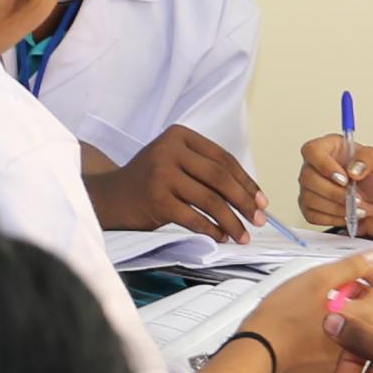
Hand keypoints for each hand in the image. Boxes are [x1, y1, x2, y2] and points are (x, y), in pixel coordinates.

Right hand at [91, 125, 268, 242]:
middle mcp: (169, 150)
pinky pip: (194, 217)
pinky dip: (212, 229)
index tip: (262, 201)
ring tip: (243, 235)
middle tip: (259, 220)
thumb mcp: (174, 161)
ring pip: (210, 200)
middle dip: (244, 202)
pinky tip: (221, 237)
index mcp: (179, 136)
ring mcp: (161, 174)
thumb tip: (251, 195)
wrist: (111, 197)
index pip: (223, 158)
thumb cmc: (150, 181)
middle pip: (220, 178)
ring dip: (232, 221)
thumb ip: (205, 169)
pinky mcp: (157, 199)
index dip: (246, 181)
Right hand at [243, 256, 372, 372]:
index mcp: (365, 318)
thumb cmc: (281, 318)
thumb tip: (371, 257)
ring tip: (327, 303)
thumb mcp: (316, 278)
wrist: (258, 353)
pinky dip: (344, 330)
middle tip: (341, 285)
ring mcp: (350, 357)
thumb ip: (350, 265)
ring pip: (369, 329)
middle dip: (368, 293)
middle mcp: (364, 343)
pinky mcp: (334, 367)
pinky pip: (351, 345)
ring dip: (357, 311)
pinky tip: (317, 323)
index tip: (358, 270)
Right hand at [296, 135, 372, 231]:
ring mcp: (311, 187)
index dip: (323, 165)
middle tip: (355, 197)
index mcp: (330, 148)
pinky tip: (346, 214)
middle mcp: (317, 166)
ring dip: (335, 207)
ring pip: (309, 198)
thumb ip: (369, 157)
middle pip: (307, 177)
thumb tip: (352, 169)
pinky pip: (312, 215)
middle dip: (333, 192)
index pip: (312, 151)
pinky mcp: (312, 207)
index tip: (344, 179)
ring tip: (355, 207)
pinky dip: (331, 218)